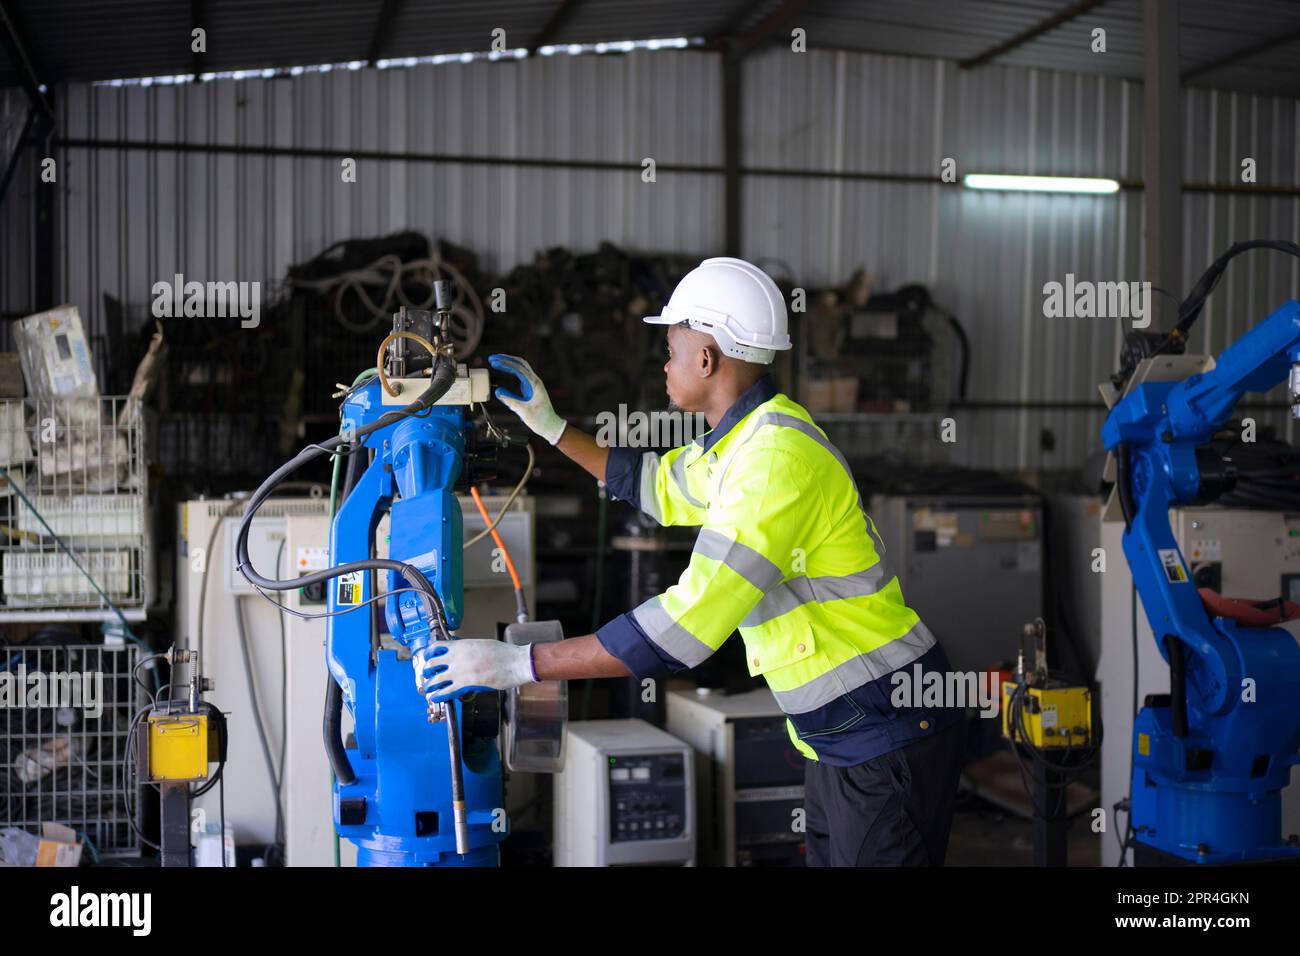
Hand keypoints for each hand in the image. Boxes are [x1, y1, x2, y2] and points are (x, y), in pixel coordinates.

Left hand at [414, 639, 536, 703]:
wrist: (515, 662)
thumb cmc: (504, 654)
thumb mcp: (482, 645)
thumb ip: (469, 650)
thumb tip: (463, 655)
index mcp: (461, 646)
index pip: (436, 647)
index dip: (429, 653)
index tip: (428, 657)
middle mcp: (457, 657)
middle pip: (432, 664)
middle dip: (427, 671)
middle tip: (427, 675)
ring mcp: (459, 672)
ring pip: (435, 679)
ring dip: (428, 685)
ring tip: (427, 689)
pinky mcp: (466, 685)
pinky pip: (446, 692)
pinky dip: (438, 695)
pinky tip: (435, 697)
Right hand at [487, 354, 567, 444]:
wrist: (550, 425)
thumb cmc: (539, 419)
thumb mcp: (523, 412)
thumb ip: (511, 401)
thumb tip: (497, 391)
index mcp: (535, 385)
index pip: (519, 369)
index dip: (505, 364)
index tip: (494, 362)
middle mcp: (535, 381)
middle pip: (520, 363)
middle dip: (506, 358)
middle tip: (492, 358)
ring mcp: (533, 383)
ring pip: (521, 366)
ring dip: (509, 362)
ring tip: (496, 361)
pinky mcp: (531, 387)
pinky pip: (521, 373)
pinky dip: (511, 369)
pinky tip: (503, 368)